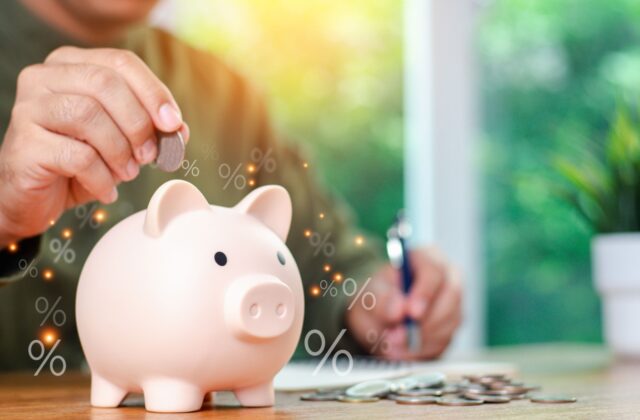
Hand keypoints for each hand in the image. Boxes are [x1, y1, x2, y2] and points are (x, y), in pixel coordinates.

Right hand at [0, 46, 187, 246]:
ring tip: (127, 173)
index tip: (173, 124)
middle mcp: (44, 77)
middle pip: (105, 83)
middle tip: (150, 155)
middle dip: (138, 122)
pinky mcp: (24, 144)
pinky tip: (106, 189)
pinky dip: (101, 177)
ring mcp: (28, 107)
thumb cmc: (79, 162)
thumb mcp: (121, 140)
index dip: (154, 92)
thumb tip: (179, 128)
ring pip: (88, 114)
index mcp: (72, 65)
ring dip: (120, 150)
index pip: (121, 62)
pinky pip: (77, 155)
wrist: (34, 197)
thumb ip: (150, 127)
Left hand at [345, 247, 461, 358]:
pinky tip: (399, 351)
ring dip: (418, 341)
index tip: (411, 314)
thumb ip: (382, 299)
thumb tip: (398, 310)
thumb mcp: (370, 293)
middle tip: (394, 337)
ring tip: (389, 345)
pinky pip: (443, 343)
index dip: (424, 293)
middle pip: (450, 298)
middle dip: (422, 323)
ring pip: (448, 324)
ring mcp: (453, 305)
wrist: (376, 315)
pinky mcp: (451, 329)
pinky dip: (420, 352)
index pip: (434, 272)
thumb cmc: (376, 296)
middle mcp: (447, 279)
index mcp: (426, 258)